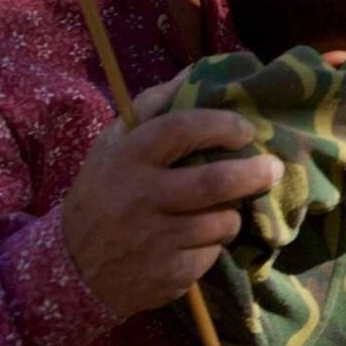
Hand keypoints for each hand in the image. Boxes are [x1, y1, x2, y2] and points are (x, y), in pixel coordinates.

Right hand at [61, 77, 283, 318]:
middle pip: (216, 182)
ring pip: (223, 221)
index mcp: (126, 158)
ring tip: (223, 208)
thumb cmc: (106, 192)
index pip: (182, 129)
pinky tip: (196, 240)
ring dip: (233, 213)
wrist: (71, 269)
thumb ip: (152, 107)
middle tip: (274, 167)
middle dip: (255, 173)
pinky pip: (212, 254)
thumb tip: (195, 71)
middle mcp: (139, 198)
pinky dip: (214, 245)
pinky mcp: (167, 274)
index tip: (246, 130)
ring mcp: (153, 239)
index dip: (222, 125)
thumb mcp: (113, 145)